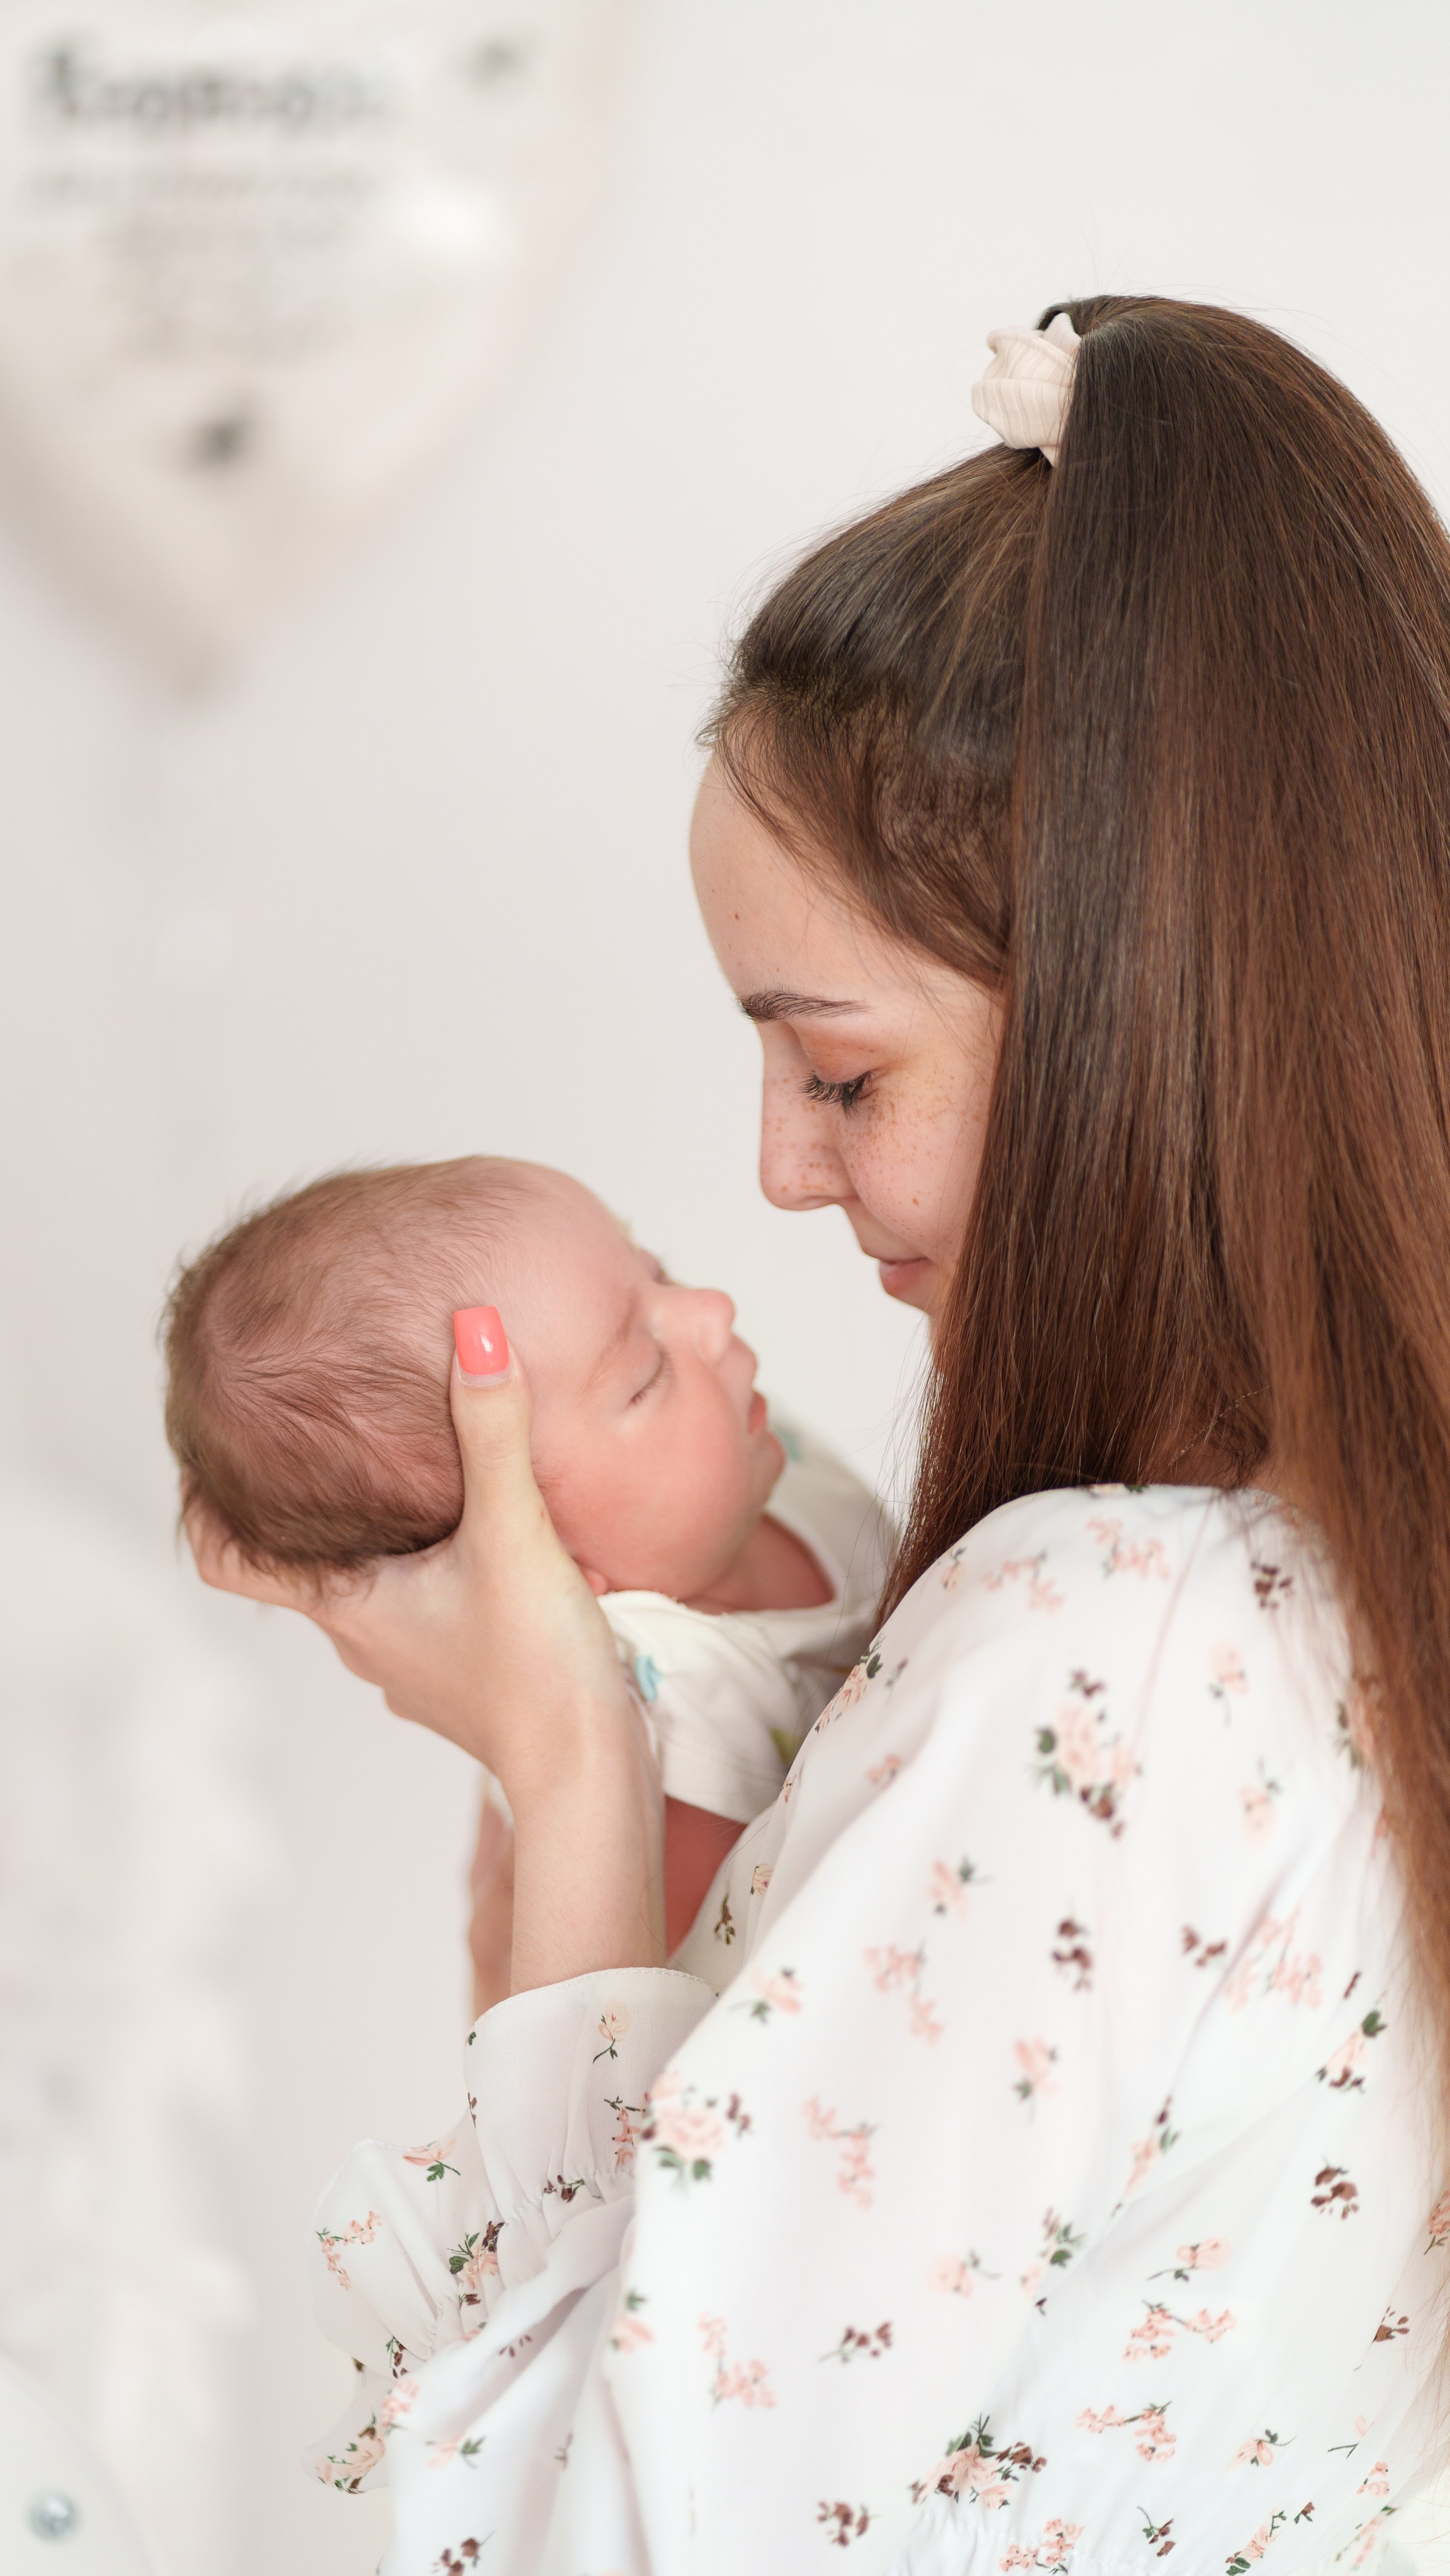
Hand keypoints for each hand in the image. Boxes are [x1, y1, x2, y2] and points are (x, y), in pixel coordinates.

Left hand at [187, 1329, 663, 1987]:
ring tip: (413, 1469)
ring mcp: (417, 1666)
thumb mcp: (514, 1533)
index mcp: (347, 1606)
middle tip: (321, 1429)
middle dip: (309, 1499)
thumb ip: (494, 1430)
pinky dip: (438, 1568)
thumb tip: (475, 1328)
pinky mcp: (469, 1677)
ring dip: (383, 1534)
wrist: (594, 1775)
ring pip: (374, 1586)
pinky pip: (430, 1609)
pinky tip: (485, 1537)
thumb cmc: (540, 1672)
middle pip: (306, 1563)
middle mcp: (366, 1640)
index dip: (199, 1503)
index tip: (202, 1447)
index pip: (226, 1558)